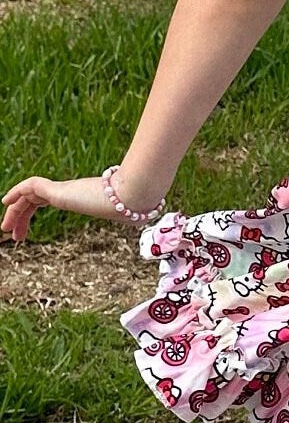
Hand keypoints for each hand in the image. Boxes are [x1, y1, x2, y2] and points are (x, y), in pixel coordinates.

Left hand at [1, 173, 160, 242]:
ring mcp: (63, 189)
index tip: (23, 233)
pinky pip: (30, 187)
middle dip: (19, 217)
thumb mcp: (124, 212)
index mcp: (76, 196)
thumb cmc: (131, 205)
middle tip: (12, 235)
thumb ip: (128, 214)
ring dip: (14, 212)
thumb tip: (142, 219)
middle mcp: (66, 191)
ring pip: (27, 195)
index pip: (45, 201)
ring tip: (5, 230)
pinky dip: (16, 192)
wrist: (134, 194)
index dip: (30, 215)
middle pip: (33, 200)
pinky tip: (6, 204)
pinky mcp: (59, 190)